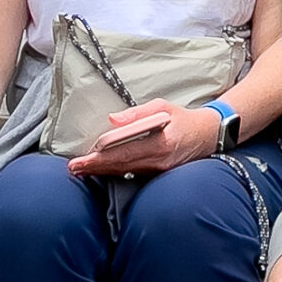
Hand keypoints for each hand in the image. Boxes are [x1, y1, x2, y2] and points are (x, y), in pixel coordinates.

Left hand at [69, 98, 219, 177]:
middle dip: (95, 167)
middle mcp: (159, 160)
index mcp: (160, 142)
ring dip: (101, 171)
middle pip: (120, 165)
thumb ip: (137, 113)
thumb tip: (112, 119)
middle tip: (73, 168)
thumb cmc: (182, 118)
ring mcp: (159, 170)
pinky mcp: (158, 174)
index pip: (124, 151)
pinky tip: (101, 170)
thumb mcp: (162, 107)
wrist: (208, 136)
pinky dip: (114, 172)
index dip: (101, 156)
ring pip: (124, 171)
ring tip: (80, 170)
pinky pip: (132, 173)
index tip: (82, 158)